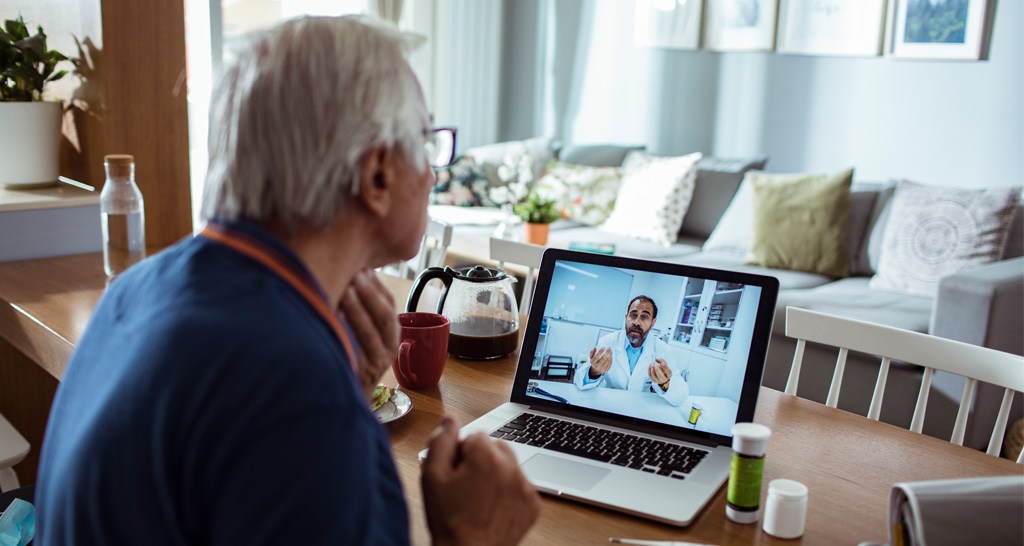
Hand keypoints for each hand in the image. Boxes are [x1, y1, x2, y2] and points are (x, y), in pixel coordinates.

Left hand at [339, 270, 398, 398]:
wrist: (342, 398)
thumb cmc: (349, 358)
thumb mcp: (362, 335)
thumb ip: (363, 312)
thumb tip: (353, 275)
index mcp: (390, 337)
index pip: (390, 308)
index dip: (377, 288)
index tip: (364, 270)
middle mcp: (388, 351)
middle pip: (385, 319)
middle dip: (370, 295)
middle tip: (357, 275)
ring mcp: (375, 364)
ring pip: (371, 334)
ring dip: (359, 310)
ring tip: (347, 291)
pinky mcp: (361, 375)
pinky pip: (354, 350)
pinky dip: (345, 332)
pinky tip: (333, 318)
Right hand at [422, 417, 539, 545]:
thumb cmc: (449, 520)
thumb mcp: (432, 476)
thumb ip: (441, 441)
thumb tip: (450, 419)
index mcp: (487, 457)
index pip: (476, 436)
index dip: (462, 454)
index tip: (456, 474)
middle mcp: (512, 468)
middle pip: (496, 447)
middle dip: (482, 459)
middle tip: (467, 485)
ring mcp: (526, 487)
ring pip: (510, 465)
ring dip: (497, 473)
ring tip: (480, 497)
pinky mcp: (533, 504)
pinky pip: (521, 485)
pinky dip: (509, 491)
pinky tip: (493, 507)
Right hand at [588, 347, 611, 378]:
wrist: (597, 370)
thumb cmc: (594, 361)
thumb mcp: (591, 357)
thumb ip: (592, 352)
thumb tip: (595, 347)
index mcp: (592, 362)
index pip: (596, 356)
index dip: (600, 352)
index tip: (604, 347)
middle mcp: (597, 366)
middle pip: (603, 358)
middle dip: (606, 352)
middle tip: (609, 348)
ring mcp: (602, 368)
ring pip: (607, 361)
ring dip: (610, 355)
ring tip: (611, 351)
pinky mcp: (606, 370)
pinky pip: (610, 363)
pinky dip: (611, 359)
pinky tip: (611, 355)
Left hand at [648, 358, 672, 389]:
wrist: (661, 375)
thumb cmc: (663, 368)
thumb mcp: (665, 364)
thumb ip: (662, 360)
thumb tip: (657, 359)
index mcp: (669, 374)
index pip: (667, 371)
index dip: (664, 367)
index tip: (661, 363)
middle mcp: (664, 379)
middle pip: (660, 375)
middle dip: (657, 370)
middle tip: (655, 364)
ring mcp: (659, 380)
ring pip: (654, 376)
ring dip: (652, 369)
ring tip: (651, 364)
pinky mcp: (654, 380)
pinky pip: (650, 376)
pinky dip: (649, 370)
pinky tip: (650, 366)